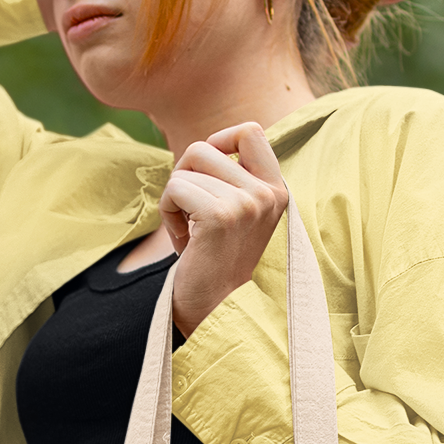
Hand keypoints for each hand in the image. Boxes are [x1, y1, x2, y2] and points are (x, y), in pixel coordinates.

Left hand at [161, 122, 288, 338]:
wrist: (217, 312)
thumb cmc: (218, 263)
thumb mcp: (237, 215)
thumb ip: (233, 180)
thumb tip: (205, 146)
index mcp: (276, 191)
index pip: (251, 131)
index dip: (219, 139)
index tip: (204, 169)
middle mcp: (267, 194)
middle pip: (204, 147)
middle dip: (185, 176)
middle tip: (188, 212)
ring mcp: (247, 204)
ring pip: (185, 168)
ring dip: (174, 199)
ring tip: (188, 233)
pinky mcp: (220, 216)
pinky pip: (175, 188)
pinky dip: (167, 212)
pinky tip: (182, 242)